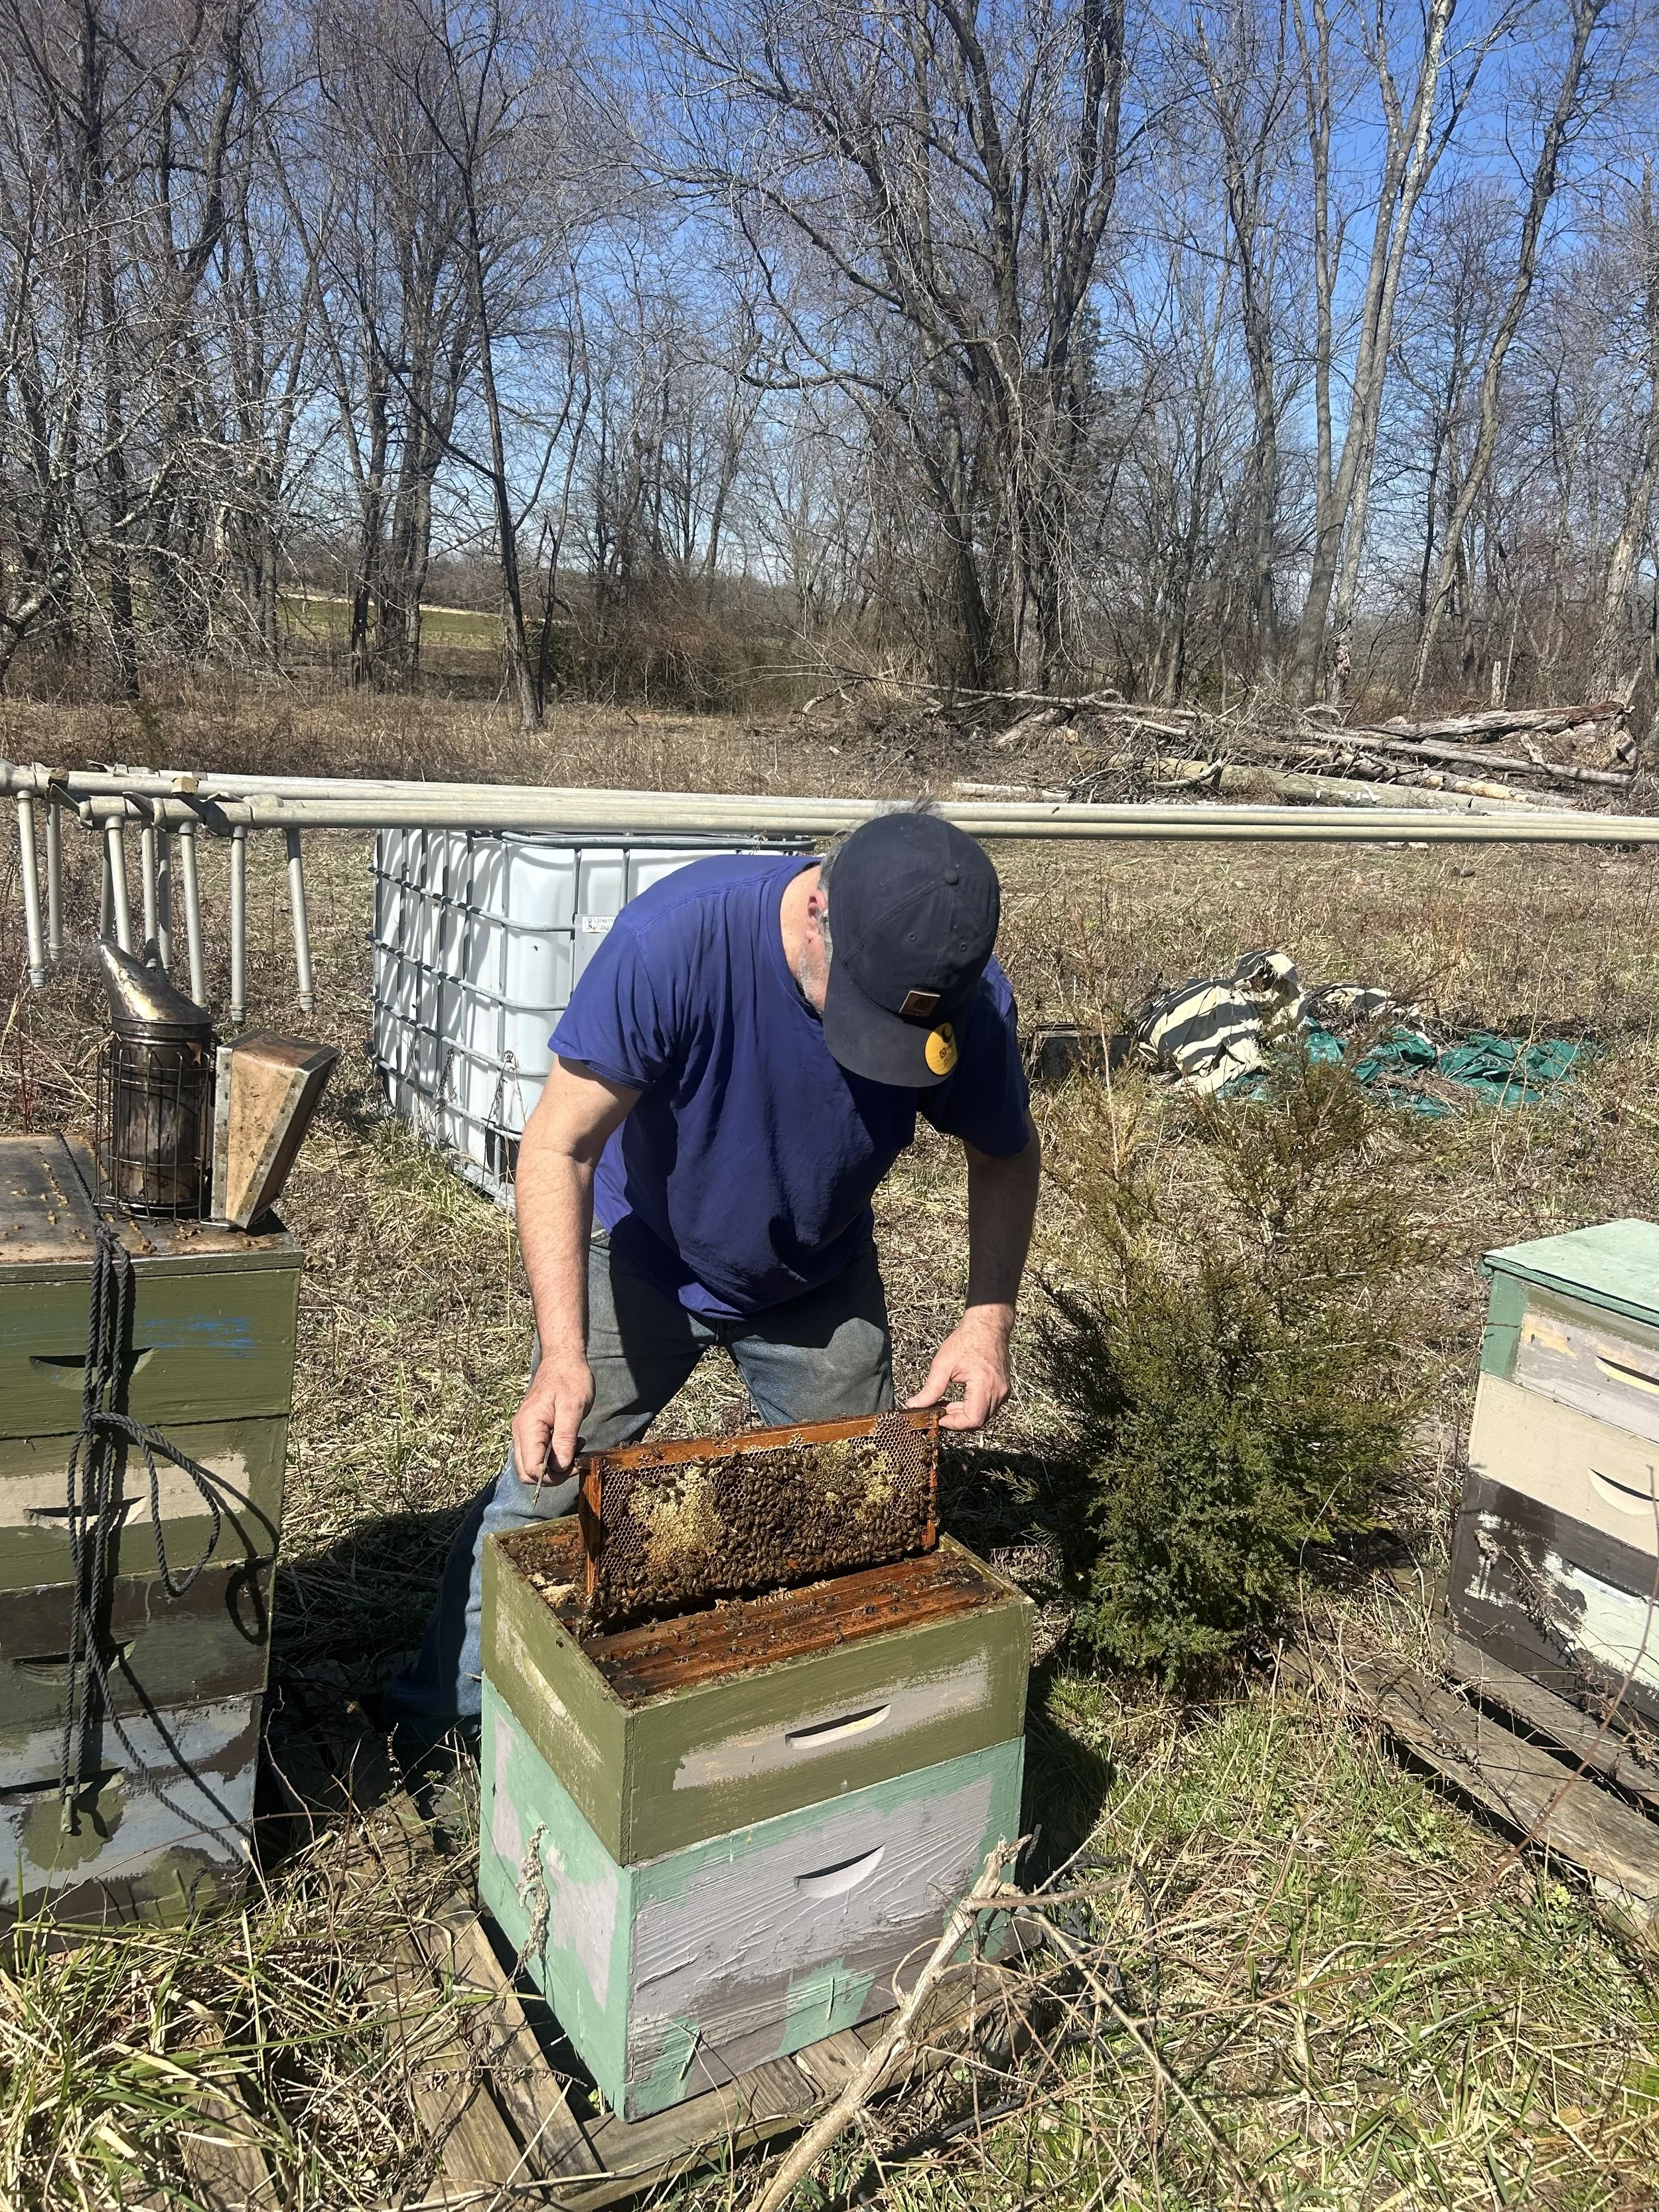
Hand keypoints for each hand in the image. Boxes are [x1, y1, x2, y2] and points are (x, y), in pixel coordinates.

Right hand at [511, 1355, 593, 1486]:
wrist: (563, 1360)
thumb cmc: (570, 1380)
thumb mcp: (573, 1408)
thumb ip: (565, 1438)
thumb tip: (562, 1467)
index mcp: (528, 1427)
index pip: (531, 1469)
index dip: (554, 1476)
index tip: (576, 1466)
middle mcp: (520, 1432)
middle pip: (526, 1473)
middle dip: (552, 1476)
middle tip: (576, 1462)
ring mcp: (523, 1431)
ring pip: (530, 1466)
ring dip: (553, 1467)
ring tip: (575, 1448)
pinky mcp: (530, 1430)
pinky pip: (535, 1454)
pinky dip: (552, 1457)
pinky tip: (570, 1443)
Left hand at [905, 1308, 1012, 1432]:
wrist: (987, 1326)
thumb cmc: (967, 1340)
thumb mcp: (943, 1364)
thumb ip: (930, 1389)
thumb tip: (914, 1405)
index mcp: (984, 1385)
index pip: (972, 1420)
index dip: (954, 1424)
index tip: (938, 1418)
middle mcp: (998, 1392)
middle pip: (978, 1422)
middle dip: (956, 1420)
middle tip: (939, 1412)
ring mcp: (1003, 1391)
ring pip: (983, 1416)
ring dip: (963, 1415)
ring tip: (946, 1404)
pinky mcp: (1003, 1389)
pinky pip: (988, 1408)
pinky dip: (972, 1408)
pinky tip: (959, 1399)